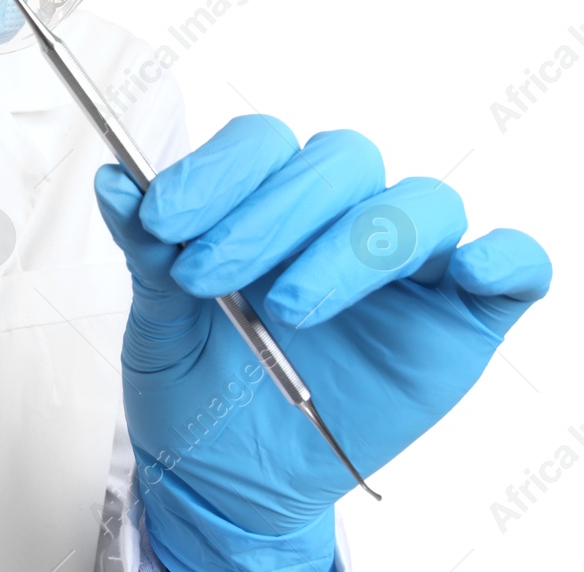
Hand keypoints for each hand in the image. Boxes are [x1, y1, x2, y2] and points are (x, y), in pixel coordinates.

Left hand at [94, 115, 550, 571]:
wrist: (231, 483)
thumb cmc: (198, 391)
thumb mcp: (159, 328)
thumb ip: (147, 255)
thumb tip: (116, 182)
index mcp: (266, 203)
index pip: (263, 145)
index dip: (216, 170)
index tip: (162, 218)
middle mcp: (341, 219)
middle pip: (340, 160)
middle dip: (269, 210)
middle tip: (210, 272)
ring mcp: (409, 268)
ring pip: (418, 205)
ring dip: (351, 246)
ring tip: (287, 308)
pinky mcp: (463, 321)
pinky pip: (514, 266)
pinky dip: (502, 257)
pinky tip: (465, 273)